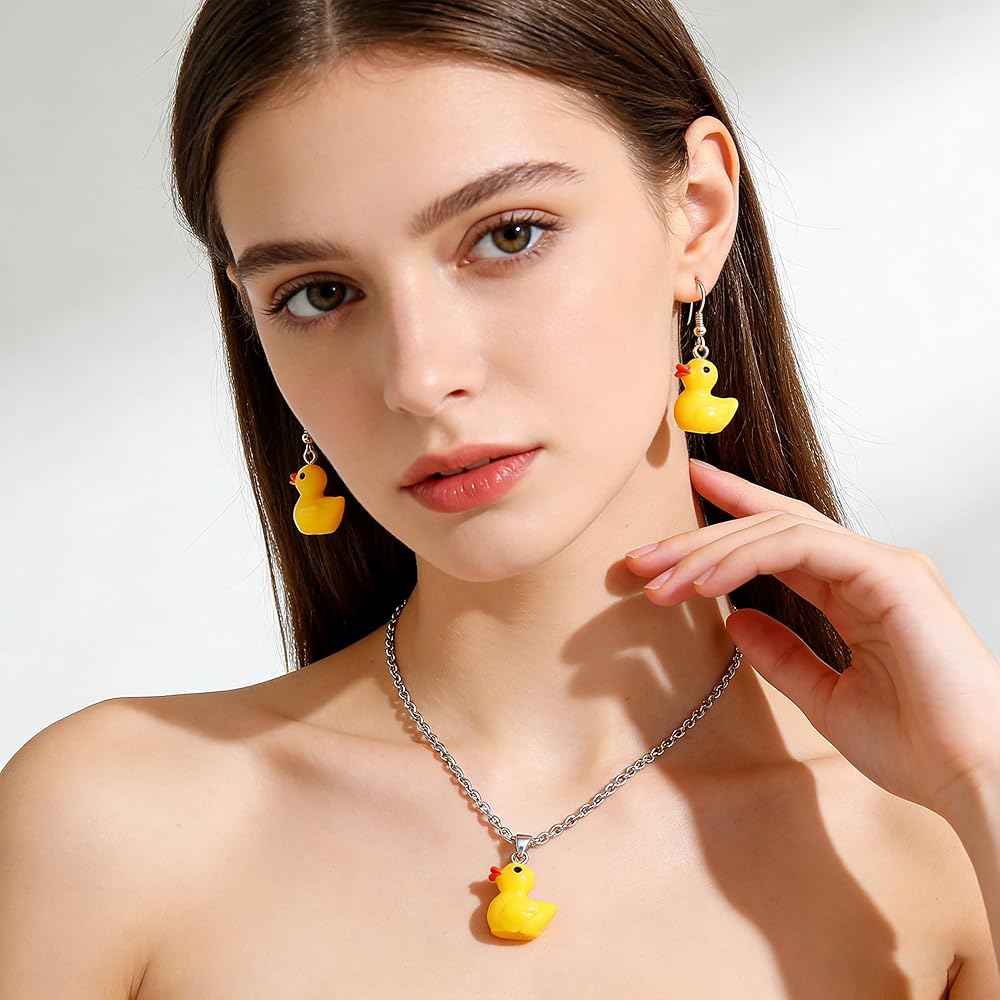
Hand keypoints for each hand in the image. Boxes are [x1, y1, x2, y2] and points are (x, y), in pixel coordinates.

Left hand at [624, 458, 999, 825]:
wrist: (974, 776)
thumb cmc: (916, 745)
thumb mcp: (826, 698)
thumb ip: (783, 656)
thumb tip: (734, 621)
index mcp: (855, 592)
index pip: (781, 538)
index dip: (730, 514)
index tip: (680, 505)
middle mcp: (867, 567)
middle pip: (768, 527)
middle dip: (698, 538)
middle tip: (641, 559)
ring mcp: (881, 564)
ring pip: (777, 529)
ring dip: (709, 552)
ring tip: (659, 580)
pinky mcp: (890, 572)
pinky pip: (801, 547)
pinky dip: (746, 558)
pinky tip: (704, 582)